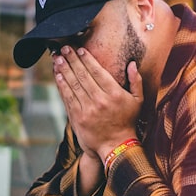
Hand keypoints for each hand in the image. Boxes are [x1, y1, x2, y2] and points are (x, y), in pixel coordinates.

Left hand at [52, 46, 143, 161]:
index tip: (80, 50)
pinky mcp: (77, 118)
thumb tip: (132, 64)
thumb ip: (135, 81)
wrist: (115, 147)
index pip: (97, 72)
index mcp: (114, 94)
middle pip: (83, 75)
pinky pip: (68, 98)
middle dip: (72, 60)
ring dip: (64, 70)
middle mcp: (100, 100)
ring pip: (73, 85)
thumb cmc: (127, 122)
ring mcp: (87, 110)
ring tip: (58, 58)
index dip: (87, 59)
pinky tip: (58, 76)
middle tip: (65, 48)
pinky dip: (62, 86)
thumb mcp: (138, 101)